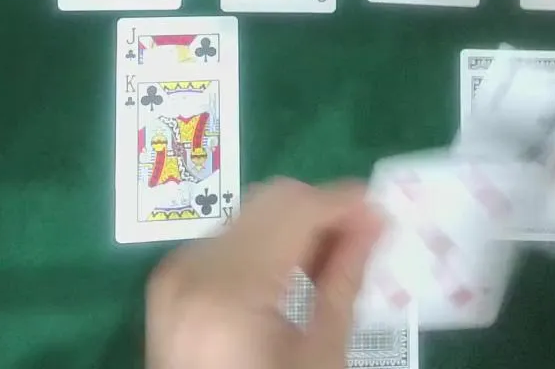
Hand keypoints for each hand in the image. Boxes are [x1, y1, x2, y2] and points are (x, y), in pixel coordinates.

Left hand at [146, 179, 382, 368]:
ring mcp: (175, 273)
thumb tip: (373, 223)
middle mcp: (194, 267)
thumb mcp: (321, 358)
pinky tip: (292, 273)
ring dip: (293, 224)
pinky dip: (263, 244)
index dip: (346, 203)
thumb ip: (345, 280)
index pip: (297, 210)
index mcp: (231, 289)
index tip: (384, 211)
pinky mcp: (170, 283)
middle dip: (321, 210)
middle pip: (270, 200)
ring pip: (247, 214)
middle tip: (364, 237)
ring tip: (333, 258)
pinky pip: (225, 239)